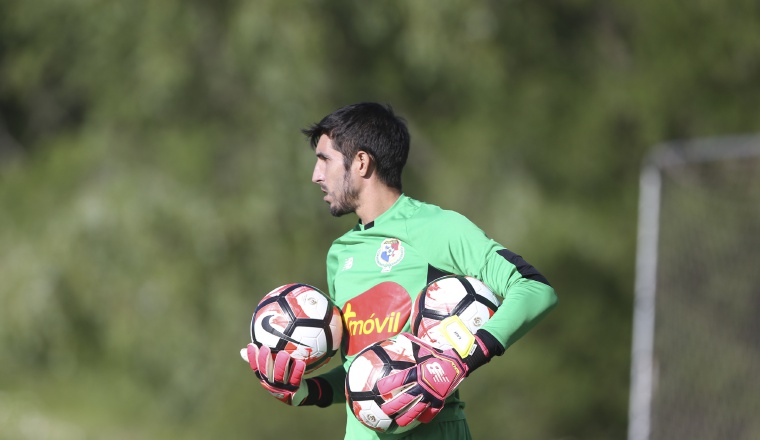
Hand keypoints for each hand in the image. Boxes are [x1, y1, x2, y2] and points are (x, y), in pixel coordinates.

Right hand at [241, 343, 307, 405]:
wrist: (296, 394)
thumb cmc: (282, 377)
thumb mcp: (270, 369)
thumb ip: (261, 359)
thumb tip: (242, 350)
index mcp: (264, 377)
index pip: (255, 367)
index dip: (252, 357)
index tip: (252, 345)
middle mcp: (271, 383)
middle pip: (265, 371)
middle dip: (264, 359)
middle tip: (265, 347)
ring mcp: (281, 387)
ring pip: (280, 376)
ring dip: (281, 365)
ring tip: (284, 354)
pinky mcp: (293, 389)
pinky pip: (295, 379)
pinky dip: (297, 371)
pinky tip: (300, 362)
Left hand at [376, 326, 498, 425]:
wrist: (458, 361)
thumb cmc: (439, 354)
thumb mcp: (423, 348)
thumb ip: (411, 344)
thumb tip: (400, 337)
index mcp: (417, 373)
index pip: (398, 381)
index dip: (387, 385)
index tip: (379, 388)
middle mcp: (422, 386)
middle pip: (404, 400)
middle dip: (392, 406)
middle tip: (383, 410)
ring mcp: (431, 395)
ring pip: (416, 410)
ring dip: (405, 417)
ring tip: (398, 421)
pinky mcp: (440, 400)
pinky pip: (431, 412)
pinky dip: (425, 416)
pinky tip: (419, 419)